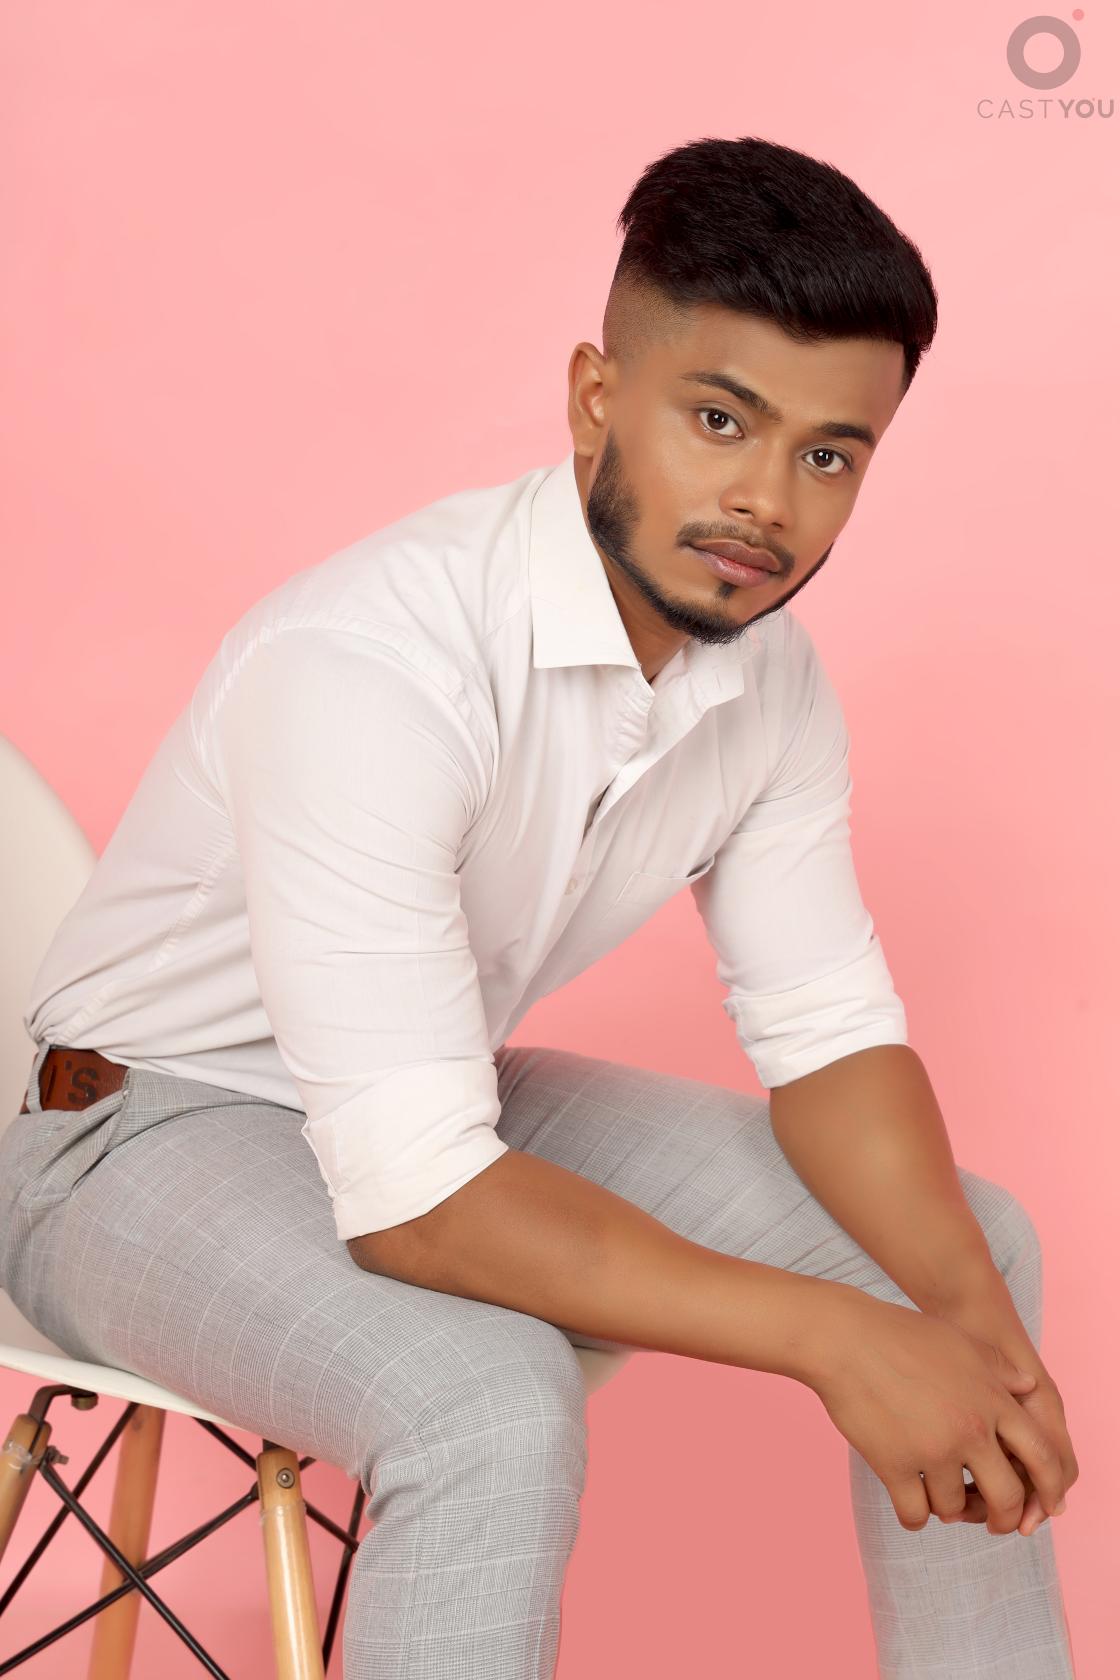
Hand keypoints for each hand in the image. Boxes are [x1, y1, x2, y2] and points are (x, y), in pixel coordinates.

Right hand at [811, 1291, 1065, 1535]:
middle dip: (1003, 1517)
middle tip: (993, 1521)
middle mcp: (970, 1429)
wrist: (844, 1339)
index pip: (1042, 1457)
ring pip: (954, 1507)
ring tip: (935, 1493)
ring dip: (946, 1506)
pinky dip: (914, 1516)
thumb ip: (999, 1368)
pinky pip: (915, 1513)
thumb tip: (1027, 1388)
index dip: (1049, 1488)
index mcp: (992, 1400)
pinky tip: (910, 1504)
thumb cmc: (900, 1335)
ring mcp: (933, 1449)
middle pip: (1006, 1497)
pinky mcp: (894, 1465)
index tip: (1043, 1504)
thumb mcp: (959, 1342)